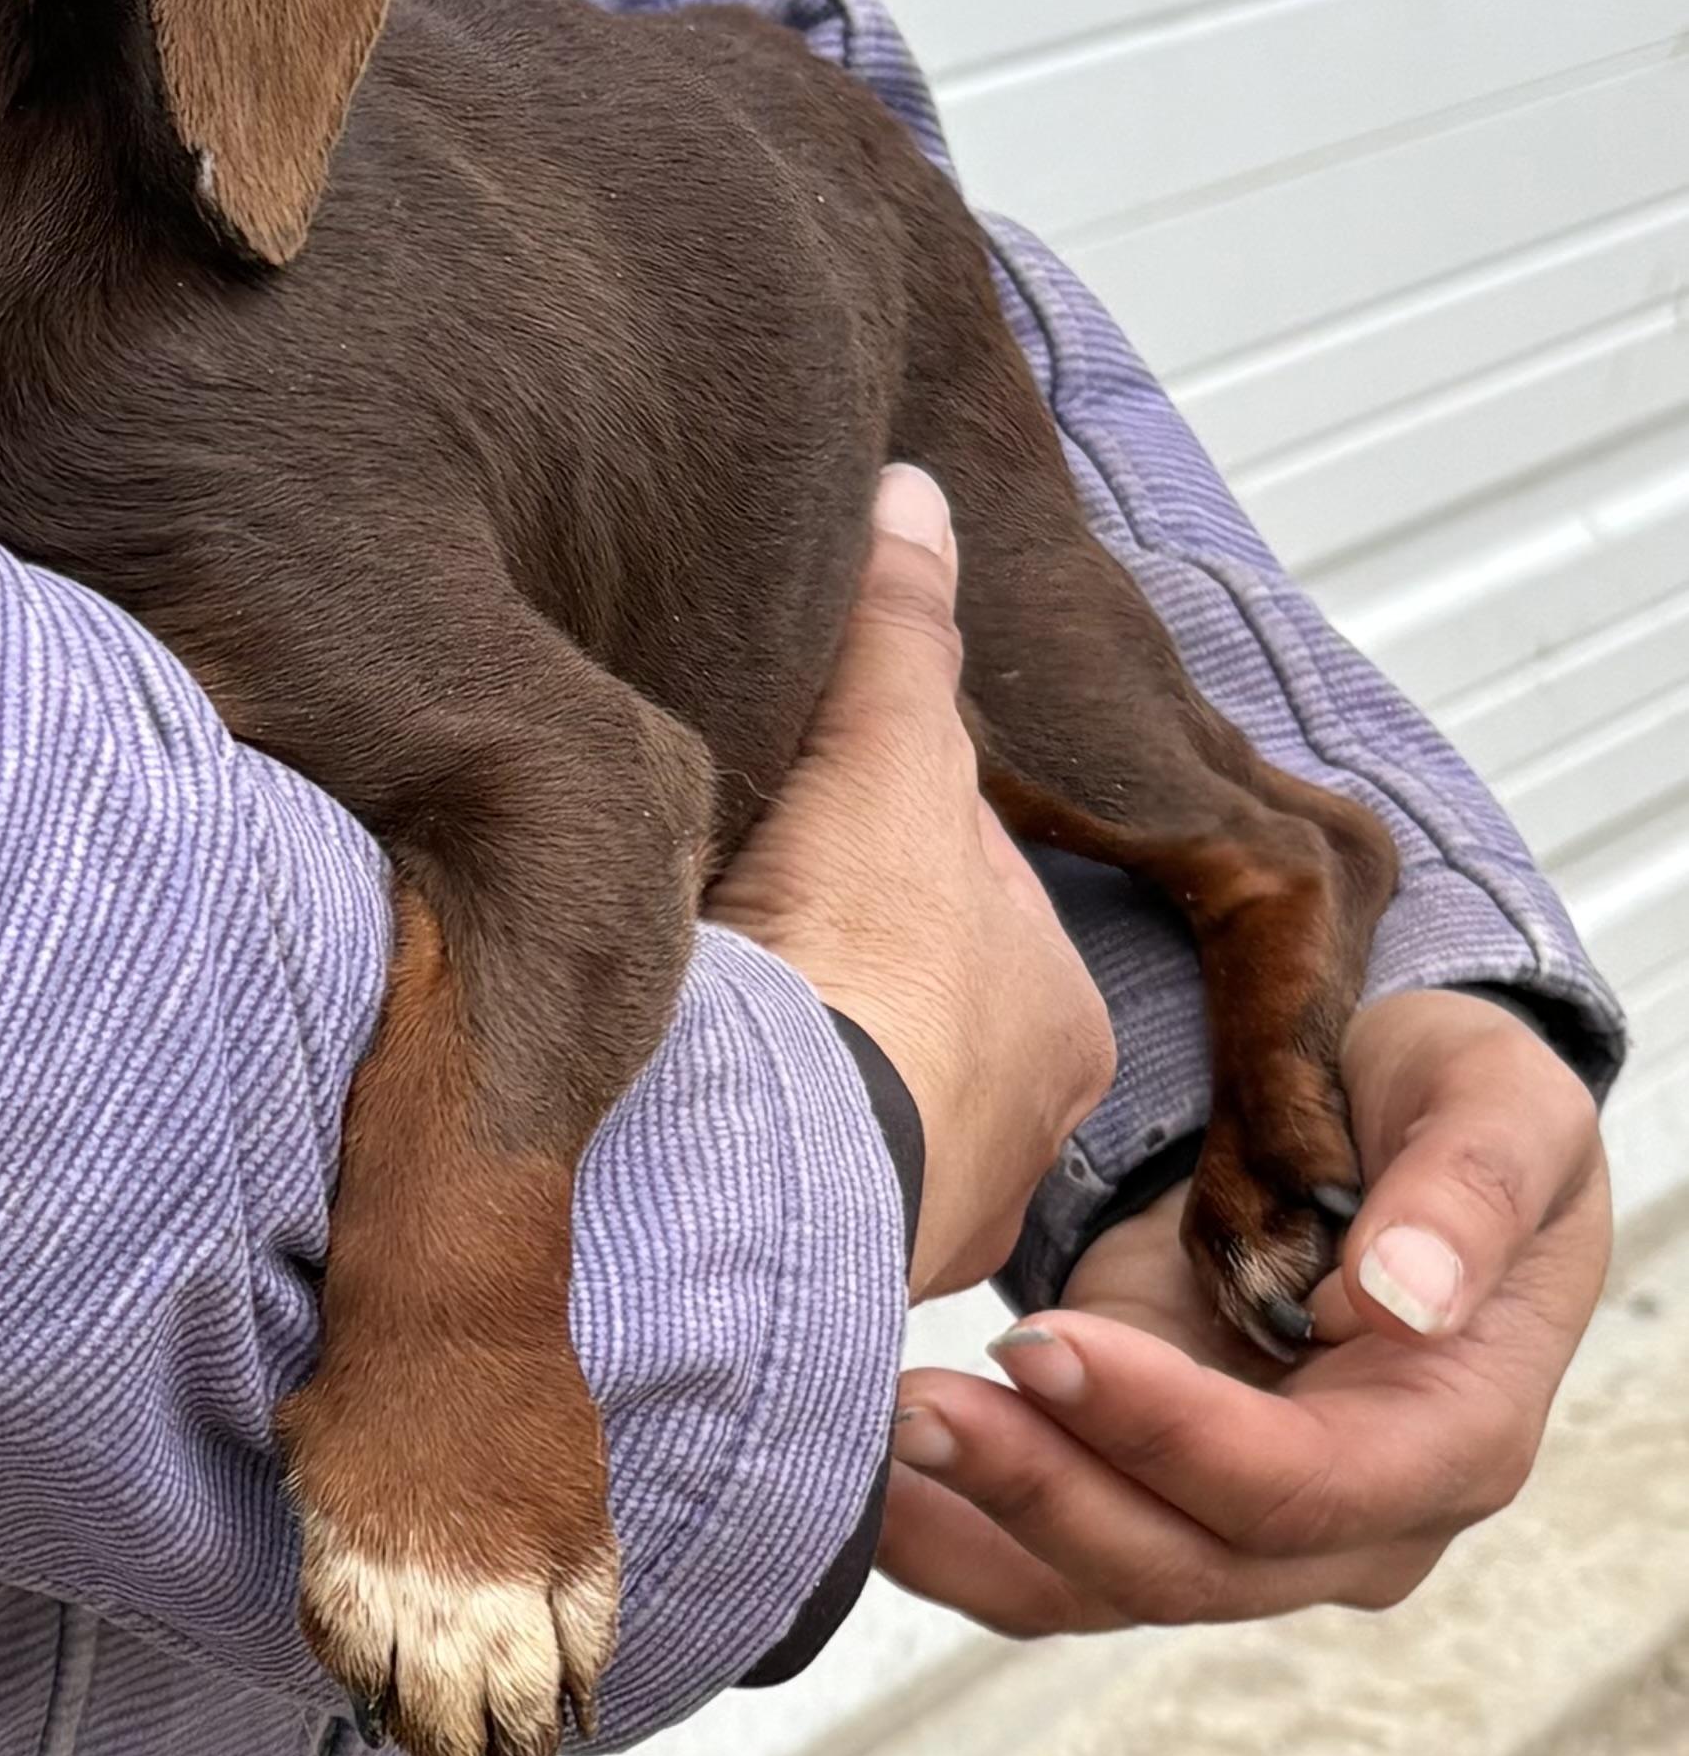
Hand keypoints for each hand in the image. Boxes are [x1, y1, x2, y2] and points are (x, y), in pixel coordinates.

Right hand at [705, 463, 1115, 1300]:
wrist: (776, 1164)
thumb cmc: (864, 966)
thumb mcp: (891, 752)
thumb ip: (903, 627)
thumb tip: (921, 492)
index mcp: (1063, 1012)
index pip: (962, 878)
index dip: (876, 821)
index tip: (800, 806)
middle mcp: (1022, 1126)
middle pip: (907, 980)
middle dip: (834, 938)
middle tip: (740, 895)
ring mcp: (925, 1206)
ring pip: (847, 1078)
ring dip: (787, 1038)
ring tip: (703, 991)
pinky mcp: (827, 1262)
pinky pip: (784, 1166)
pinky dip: (744, 1121)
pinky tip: (692, 1086)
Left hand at [882, 987, 1609, 1627]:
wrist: (1388, 1112)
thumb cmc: (1451, 1101)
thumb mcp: (1499, 1104)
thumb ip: (1468, 1192)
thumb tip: (1403, 1299)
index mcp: (1452, 1436)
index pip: (1303, 1481)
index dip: (1171, 1431)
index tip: (1047, 1340)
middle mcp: (1354, 1516)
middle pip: (1188, 1561)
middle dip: (1042, 1493)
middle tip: (909, 1405)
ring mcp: (1245, 1516)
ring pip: (1102, 1583)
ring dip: (978, 1528)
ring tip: (861, 1441)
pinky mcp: (1153, 1486)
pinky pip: (1051, 1556)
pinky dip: (955, 1538)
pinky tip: (860, 1483)